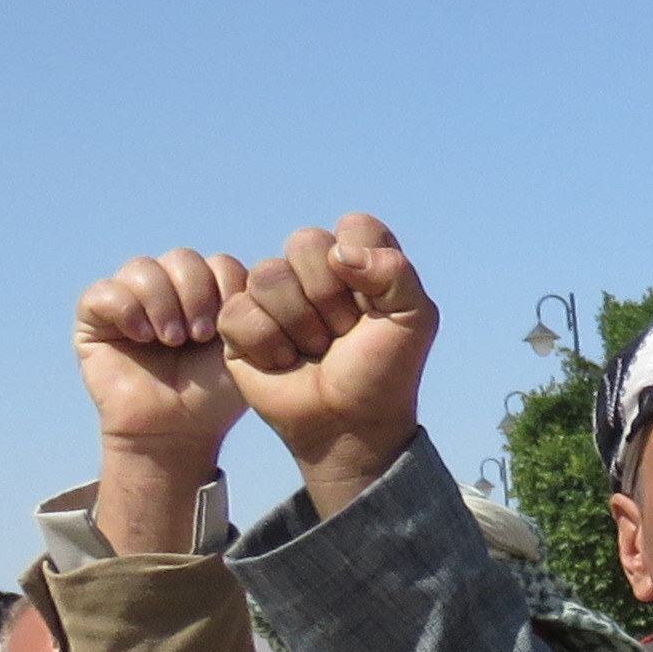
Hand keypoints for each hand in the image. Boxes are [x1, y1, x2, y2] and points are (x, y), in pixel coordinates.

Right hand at [75, 251, 253, 546]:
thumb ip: (249, 307)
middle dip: (196, 294)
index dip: (227, 289)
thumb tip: (258, 273)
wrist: (177, 430)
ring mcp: (130, 299)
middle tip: (199, 335)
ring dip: (163, 302)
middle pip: (182, 258)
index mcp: (208, 292)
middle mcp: (168, 288)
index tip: (228, 329)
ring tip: (173, 340)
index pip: (219, 263)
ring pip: (142, 268)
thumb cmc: (214, 395)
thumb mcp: (243, 349)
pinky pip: (103, 292)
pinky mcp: (95, 317)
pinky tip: (142, 337)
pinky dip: (126, 309)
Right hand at [222, 214, 438, 511]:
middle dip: (329, 297)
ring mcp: (273, 295)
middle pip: (305, 242)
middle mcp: (314, 270)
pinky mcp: (238, 323)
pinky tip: (283, 362)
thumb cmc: (383, 372)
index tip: (374, 307)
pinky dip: (267, 345)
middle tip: (342, 333)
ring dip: (299, 325)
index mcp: (359, 260)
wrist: (350, 425)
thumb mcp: (415, 320)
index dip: (363, 267)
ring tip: (314, 351)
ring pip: (269, 275)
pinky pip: (239, 311)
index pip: (354, 226)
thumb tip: (340, 253)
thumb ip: (395, 271)